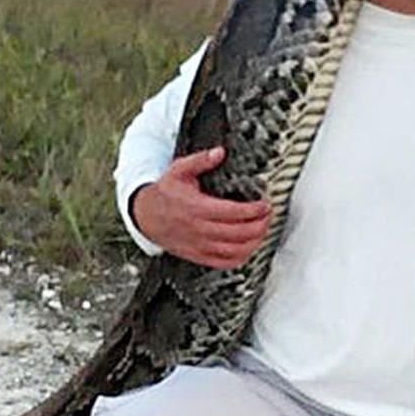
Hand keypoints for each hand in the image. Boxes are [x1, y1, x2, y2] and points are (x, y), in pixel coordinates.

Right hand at [129, 146, 270, 268]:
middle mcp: (198, 229)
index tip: (264, 205)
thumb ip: (200, 161)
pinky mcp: (198, 256)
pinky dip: (241, 258)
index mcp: (196, 208)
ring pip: (233, 251)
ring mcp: (199, 246)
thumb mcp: (179, 170)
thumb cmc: (165, 193)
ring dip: (253, 242)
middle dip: (259, 225)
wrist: (146, 216)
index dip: (253, 210)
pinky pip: (224, 263)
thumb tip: (219, 152)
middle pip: (237, 233)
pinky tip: (249, 248)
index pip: (232, 212)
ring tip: (262, 230)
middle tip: (268, 216)